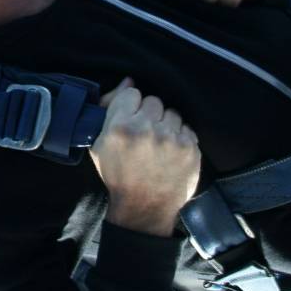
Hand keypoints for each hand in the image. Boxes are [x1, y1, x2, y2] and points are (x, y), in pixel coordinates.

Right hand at [90, 80, 200, 235]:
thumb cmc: (119, 176)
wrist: (144, 208)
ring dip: (166, 125)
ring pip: (172, 113)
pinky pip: (186, 128)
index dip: (131, 107)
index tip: (131, 119)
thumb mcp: (99, 145)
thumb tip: (129, 81)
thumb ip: (111, 109)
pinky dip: (180, 137)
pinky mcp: (190, 148)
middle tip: (146, 133)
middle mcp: (147, 129)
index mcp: (120, 127)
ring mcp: (171, 138)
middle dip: (149, 115)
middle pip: (153, 101)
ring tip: (159, 143)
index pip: (132, 94)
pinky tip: (171, 152)